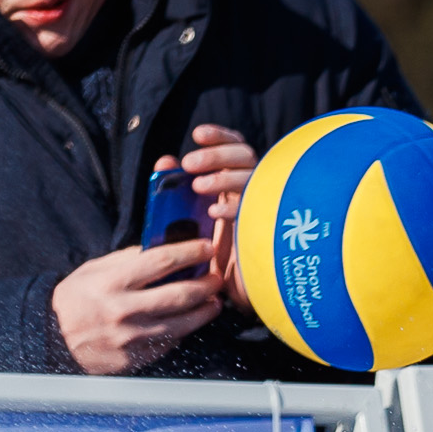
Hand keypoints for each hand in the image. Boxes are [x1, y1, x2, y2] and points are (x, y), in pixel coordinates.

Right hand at [51, 241, 222, 374]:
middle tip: (218, 277)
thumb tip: (158, 247)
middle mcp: (125, 310)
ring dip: (205, 310)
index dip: (190, 252)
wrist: (54, 341)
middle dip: (206, 283)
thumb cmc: (74, 301)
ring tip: (214, 300)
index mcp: (112, 282)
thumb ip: (125, 260)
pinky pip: (171, 341)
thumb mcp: (92, 271)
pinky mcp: (139, 357)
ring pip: (183, 322)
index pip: (161, 261)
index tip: (207, 247)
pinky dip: (186, 329)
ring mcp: (133, 336)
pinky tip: (193, 320)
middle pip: (180, 294)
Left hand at [179, 124, 260, 307]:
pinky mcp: (268, 231)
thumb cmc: (207, 256)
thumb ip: (176, 192)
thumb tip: (164, 161)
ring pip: (254, 176)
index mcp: (235, 185)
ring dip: (224, 176)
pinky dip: (235, 207)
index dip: (221, 137)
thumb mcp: (186, 220)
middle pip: (245, 155)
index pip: (235, 148)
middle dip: (217, 155)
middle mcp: (253, 192)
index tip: (198, 135)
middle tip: (190, 165)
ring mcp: (263, 209)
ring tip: (198, 187)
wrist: (225, 296)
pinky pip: (259, 210)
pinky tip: (215, 214)